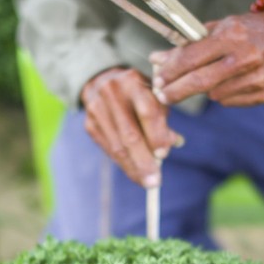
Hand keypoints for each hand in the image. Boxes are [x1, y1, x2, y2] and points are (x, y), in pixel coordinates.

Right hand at [80, 67, 179, 187]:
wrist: (101, 80)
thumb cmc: (137, 93)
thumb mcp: (153, 96)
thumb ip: (163, 119)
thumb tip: (174, 143)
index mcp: (133, 82)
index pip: (146, 112)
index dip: (156, 135)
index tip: (164, 154)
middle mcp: (112, 94)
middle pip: (129, 134)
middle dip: (144, 161)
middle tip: (155, 182)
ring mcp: (97, 110)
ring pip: (117, 146)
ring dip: (134, 168)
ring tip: (147, 182)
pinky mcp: (89, 124)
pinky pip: (108, 149)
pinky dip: (124, 164)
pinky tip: (135, 174)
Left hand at [149, 11, 263, 106]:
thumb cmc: (244, 31)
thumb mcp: (217, 30)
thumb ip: (186, 46)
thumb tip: (155, 60)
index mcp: (232, 35)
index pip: (193, 58)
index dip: (171, 71)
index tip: (157, 80)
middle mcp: (246, 57)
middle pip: (201, 82)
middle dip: (177, 91)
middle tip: (162, 96)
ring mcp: (258, 78)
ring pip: (215, 94)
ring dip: (204, 90)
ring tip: (208, 78)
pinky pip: (229, 101)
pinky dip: (222, 94)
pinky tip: (228, 82)